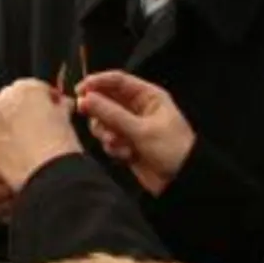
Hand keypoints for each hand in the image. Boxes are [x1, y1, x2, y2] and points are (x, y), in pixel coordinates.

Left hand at [0, 79, 82, 188]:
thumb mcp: (65, 117)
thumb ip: (61, 106)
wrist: (47, 171)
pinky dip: (8, 141)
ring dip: (15, 124)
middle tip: (44, 123)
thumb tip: (63, 104)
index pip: (37, 88)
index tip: (58, 108)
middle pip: (15, 100)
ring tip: (34, 139)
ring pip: (4, 119)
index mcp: (24, 87)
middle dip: (27, 109)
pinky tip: (24, 152)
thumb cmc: (61, 139)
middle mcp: (2, 100)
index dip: (49, 98)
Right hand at [75, 71, 195, 195]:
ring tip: (116, 143)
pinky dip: (112, 146)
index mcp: (148, 96)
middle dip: (98, 112)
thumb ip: (111, 113)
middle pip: (106, 100)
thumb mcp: (141, 129)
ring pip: (103, 121)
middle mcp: (137, 108)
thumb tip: (84, 99)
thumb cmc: (171, 148)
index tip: (80, 91)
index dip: (97, 82)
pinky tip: (125, 155)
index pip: (118, 81)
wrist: (183, 181)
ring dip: (105, 132)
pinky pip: (108, 139)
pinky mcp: (126, 143)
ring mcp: (130, 126)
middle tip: (92, 120)